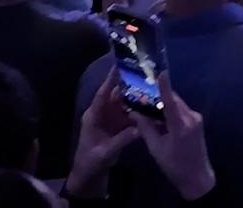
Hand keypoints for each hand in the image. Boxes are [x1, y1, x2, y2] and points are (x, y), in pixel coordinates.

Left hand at [72, 69, 144, 183]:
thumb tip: (141, 128)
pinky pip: (130, 117)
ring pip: (125, 105)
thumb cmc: (91, 162)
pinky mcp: (118, 129)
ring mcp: (111, 121)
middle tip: (145, 75)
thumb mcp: (105, 151)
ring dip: (137, 99)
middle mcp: (103, 114)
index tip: (121, 64)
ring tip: (153, 89)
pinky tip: (152, 109)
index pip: (103, 93)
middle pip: (116, 96)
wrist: (89, 178)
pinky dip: (139, 113)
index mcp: (94, 115)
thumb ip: (123, 139)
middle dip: (129, 86)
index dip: (112, 79)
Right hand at [133, 74, 214, 201]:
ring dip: (163, 103)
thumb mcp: (155, 147)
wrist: (197, 178)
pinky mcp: (196, 121)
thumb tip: (132, 111)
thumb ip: (145, 128)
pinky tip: (158, 114)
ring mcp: (196, 118)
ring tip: (146, 101)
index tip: (160, 71)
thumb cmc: (174, 165)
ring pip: (176, 104)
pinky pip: (180, 110)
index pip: (170, 101)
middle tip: (140, 90)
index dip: (164, 86)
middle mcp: (191, 117)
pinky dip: (169, 110)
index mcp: (181, 125)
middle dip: (157, 95)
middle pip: (172, 100)